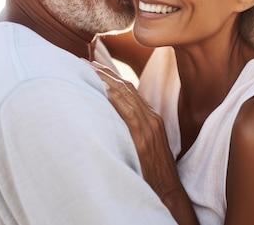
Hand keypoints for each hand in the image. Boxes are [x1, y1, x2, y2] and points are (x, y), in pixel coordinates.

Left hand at [88, 61, 173, 181]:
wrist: (168, 191)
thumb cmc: (152, 172)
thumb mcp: (143, 145)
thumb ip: (131, 130)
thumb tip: (109, 120)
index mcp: (151, 118)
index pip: (129, 90)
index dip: (111, 76)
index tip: (94, 66)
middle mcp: (150, 118)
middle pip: (126, 87)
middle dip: (104, 73)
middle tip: (85, 61)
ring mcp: (149, 127)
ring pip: (126, 95)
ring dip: (105, 80)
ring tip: (88, 69)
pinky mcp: (144, 138)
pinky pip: (129, 113)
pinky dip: (116, 99)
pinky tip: (103, 89)